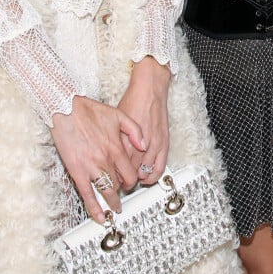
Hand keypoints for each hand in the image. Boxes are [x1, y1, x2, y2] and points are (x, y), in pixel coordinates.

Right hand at [50, 96, 145, 222]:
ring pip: (106, 191)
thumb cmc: (88, 111)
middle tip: (122, 195)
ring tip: (113, 208)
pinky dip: (94, 208)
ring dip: (111, 202)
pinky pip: (87, 195)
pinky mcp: (77, 171)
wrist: (66, 109)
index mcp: (116, 147)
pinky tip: (98, 216)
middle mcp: (105, 160)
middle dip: (122, 191)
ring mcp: (91, 167)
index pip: (130, 173)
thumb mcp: (118, 115)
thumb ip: (134, 130)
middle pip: (120, 184)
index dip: (132, 180)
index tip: (131, 182)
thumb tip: (143, 146)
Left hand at [118, 56, 170, 184]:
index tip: (109, 178)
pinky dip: (153, 176)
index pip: (117, 165)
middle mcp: (139, 144)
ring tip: (131, 182)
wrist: (150, 89)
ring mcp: (153, 145)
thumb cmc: (133, 100)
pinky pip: (159, 167)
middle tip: (118, 184)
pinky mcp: (164, 144)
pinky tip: (147, 179)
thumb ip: (114, 138)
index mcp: (125, 139)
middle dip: (123, 181)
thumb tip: (108, 153)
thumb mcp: (116, 120)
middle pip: (129, 171)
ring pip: (143, 172)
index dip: (112, 175)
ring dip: (137, 180)